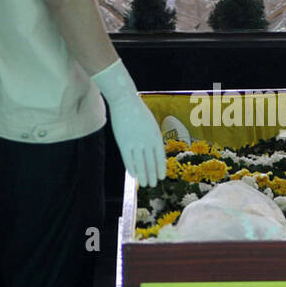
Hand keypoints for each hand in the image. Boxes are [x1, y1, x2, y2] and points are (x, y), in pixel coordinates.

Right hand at [90, 59, 165, 187]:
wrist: (125, 101)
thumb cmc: (138, 112)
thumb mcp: (151, 125)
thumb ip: (152, 138)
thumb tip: (153, 153)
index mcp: (155, 136)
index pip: (159, 157)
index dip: (160, 168)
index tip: (161, 177)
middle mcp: (147, 141)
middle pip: (150, 163)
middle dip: (152, 175)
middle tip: (153, 185)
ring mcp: (135, 143)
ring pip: (140, 164)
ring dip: (143, 175)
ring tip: (144, 184)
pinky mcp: (124, 142)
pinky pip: (128, 159)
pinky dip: (131, 168)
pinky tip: (133, 175)